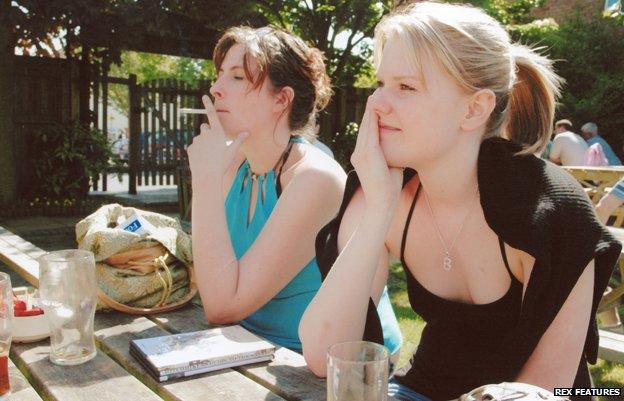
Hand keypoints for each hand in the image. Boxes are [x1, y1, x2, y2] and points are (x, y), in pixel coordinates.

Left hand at [187, 95, 247, 183]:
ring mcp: (196, 140)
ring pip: (200, 138)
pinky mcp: (190, 148)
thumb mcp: (233, 151)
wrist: (207, 175)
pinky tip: (202, 159)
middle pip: (205, 127)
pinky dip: (198, 151)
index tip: (204, 96)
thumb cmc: (222, 163)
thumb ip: (239, 139)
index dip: (208, 104)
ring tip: (209, 155)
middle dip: (208, 132)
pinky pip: (194, 146)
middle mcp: (205, 133)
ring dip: (203, 143)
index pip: (212, 114)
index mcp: (217, 132)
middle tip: (214, 145)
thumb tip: (247, 132)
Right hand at [350, 97, 402, 211]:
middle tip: (380, 91)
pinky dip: (374, 117)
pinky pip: (370, 130)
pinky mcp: (366, 154)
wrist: (382, 204)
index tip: (382, 102)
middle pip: (365, 123)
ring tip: (379, 94)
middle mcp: (358, 152)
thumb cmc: (389, 189)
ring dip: (372, 108)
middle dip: (372, 107)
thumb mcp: (390, 166)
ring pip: (366, 124)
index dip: (373, 115)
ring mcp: (360, 152)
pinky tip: (380, 106)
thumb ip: (391, 154)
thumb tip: (403, 144)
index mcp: (362, 155)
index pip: (367, 130)